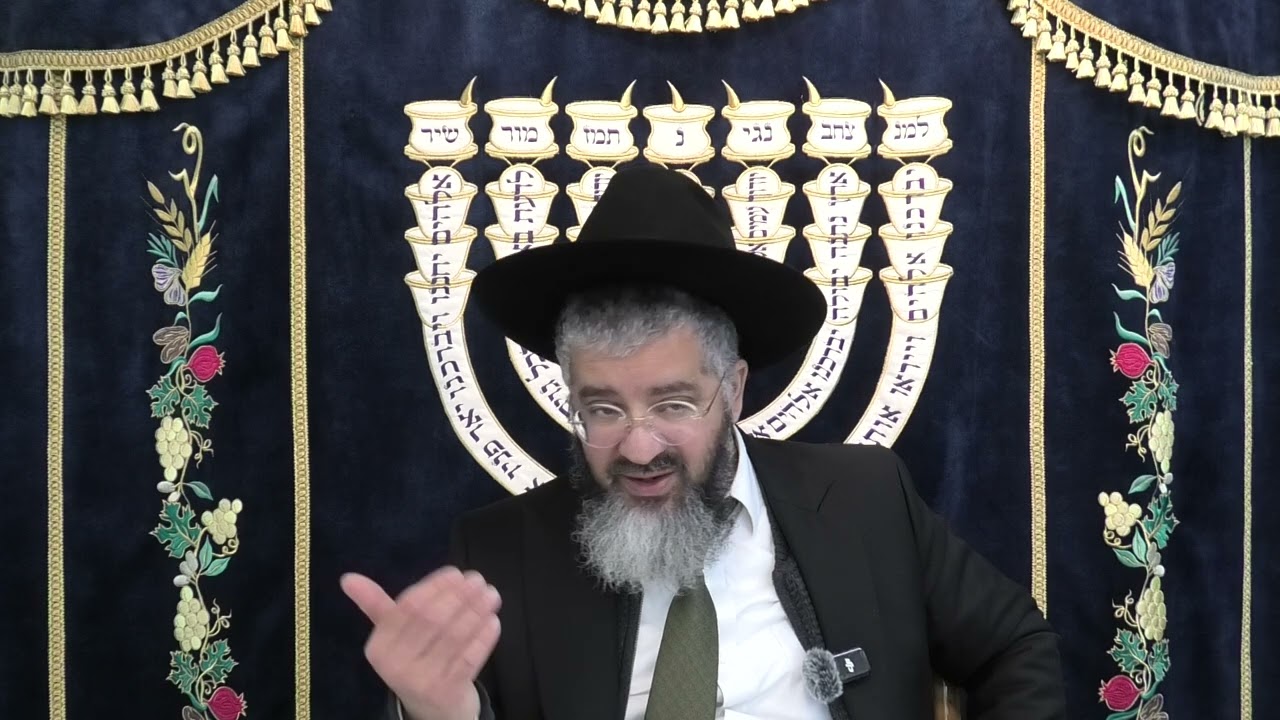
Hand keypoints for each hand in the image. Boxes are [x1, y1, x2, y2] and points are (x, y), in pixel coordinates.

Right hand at [342, 567, 501, 719]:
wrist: (430, 711)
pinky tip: (493, 620)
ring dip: (476, 611)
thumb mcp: (390, 636)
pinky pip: (469, 658)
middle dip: (459, 596)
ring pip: (455, 637)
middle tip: (478, 580)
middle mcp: (396, 666)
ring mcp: (423, 681)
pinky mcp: (448, 692)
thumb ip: (374, 604)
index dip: (435, 587)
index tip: (456, 573)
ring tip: (490, 595)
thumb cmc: (412, 660)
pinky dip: (484, 637)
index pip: (409, 607)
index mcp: (379, 647)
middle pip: (434, 620)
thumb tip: (346, 577)